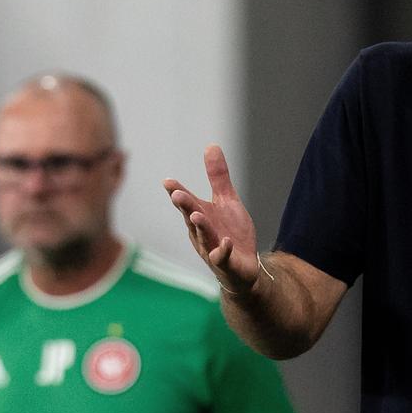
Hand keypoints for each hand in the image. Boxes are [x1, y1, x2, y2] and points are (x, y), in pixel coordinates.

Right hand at [163, 145, 259, 294]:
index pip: (187, 202)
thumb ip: (218, 176)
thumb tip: (211, 145)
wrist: (243, 266)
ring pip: (203, 237)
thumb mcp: (227, 200)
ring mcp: (212, 249)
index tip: (168, 181)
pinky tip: (226, 242)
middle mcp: (201, 232)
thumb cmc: (230, 232)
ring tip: (197, 215)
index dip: (178, 192)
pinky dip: (223, 250)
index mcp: (201, 215)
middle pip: (191, 218)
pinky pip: (222, 257)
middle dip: (185, 206)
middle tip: (177, 194)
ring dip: (200, 227)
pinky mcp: (226, 263)